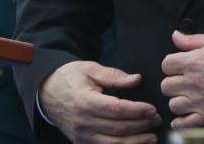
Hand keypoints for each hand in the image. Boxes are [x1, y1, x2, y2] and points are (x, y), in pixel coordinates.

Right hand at [39, 60, 161, 142]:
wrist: (46, 93)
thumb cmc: (69, 78)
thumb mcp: (89, 69)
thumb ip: (113, 75)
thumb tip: (136, 79)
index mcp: (84, 101)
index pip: (116, 110)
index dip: (136, 111)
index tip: (151, 108)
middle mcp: (83, 122)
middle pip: (118, 128)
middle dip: (141, 125)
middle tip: (157, 119)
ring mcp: (82, 136)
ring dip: (136, 142)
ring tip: (152, 136)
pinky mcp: (82, 143)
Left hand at [160, 30, 203, 128]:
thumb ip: (192, 40)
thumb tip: (176, 36)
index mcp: (192, 62)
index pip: (166, 65)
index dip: (171, 65)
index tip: (177, 66)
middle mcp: (192, 82)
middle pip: (166, 86)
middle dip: (173, 82)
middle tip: (181, 81)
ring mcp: (200, 100)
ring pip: (174, 105)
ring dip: (178, 101)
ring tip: (186, 97)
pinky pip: (188, 124)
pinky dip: (181, 124)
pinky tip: (180, 121)